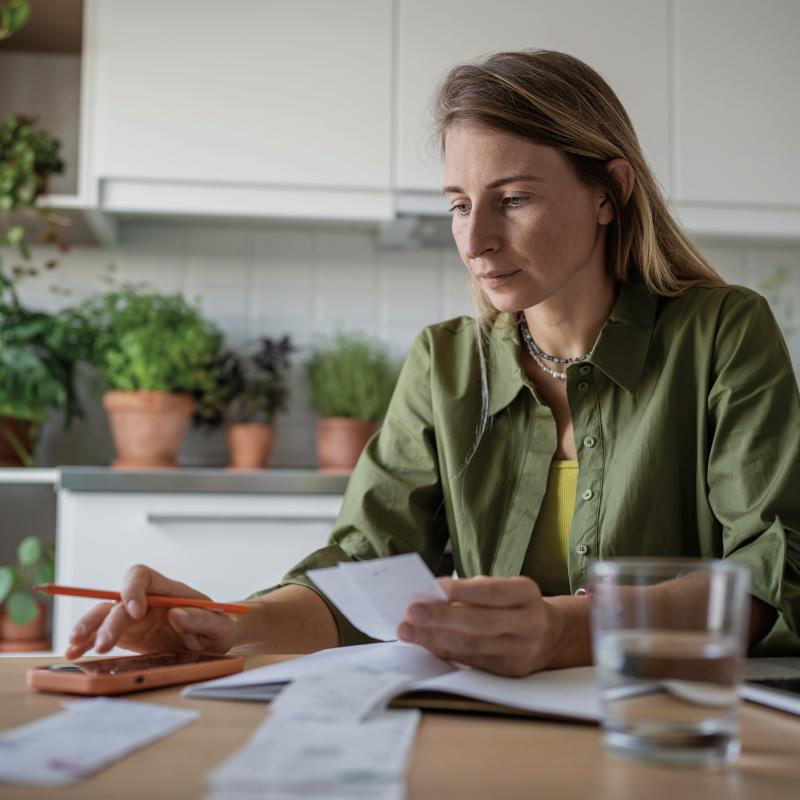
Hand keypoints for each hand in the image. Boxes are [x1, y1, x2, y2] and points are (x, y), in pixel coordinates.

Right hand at [65, 565, 239, 658]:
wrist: (217, 638)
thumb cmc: (220, 625)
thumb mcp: (220, 624)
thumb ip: (201, 618)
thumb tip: (176, 612)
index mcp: (168, 589)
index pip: (141, 576)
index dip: (133, 590)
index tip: (137, 611)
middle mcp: (146, 600)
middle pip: (117, 601)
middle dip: (108, 622)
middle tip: (104, 646)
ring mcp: (134, 618)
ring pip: (103, 615)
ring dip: (88, 629)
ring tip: (75, 647)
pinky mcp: (128, 635)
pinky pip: (102, 634)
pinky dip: (86, 642)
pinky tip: (74, 652)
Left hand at [397, 576, 565, 676]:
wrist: (550, 635)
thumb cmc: (514, 604)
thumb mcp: (504, 588)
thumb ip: (472, 590)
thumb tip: (430, 594)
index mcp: (527, 594)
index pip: (491, 592)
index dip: (462, 591)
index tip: (433, 586)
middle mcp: (529, 623)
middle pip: (481, 622)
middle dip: (442, 618)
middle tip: (411, 612)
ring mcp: (522, 651)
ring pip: (473, 646)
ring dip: (436, 638)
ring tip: (408, 630)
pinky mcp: (511, 672)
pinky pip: (473, 662)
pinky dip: (446, 652)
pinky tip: (426, 644)